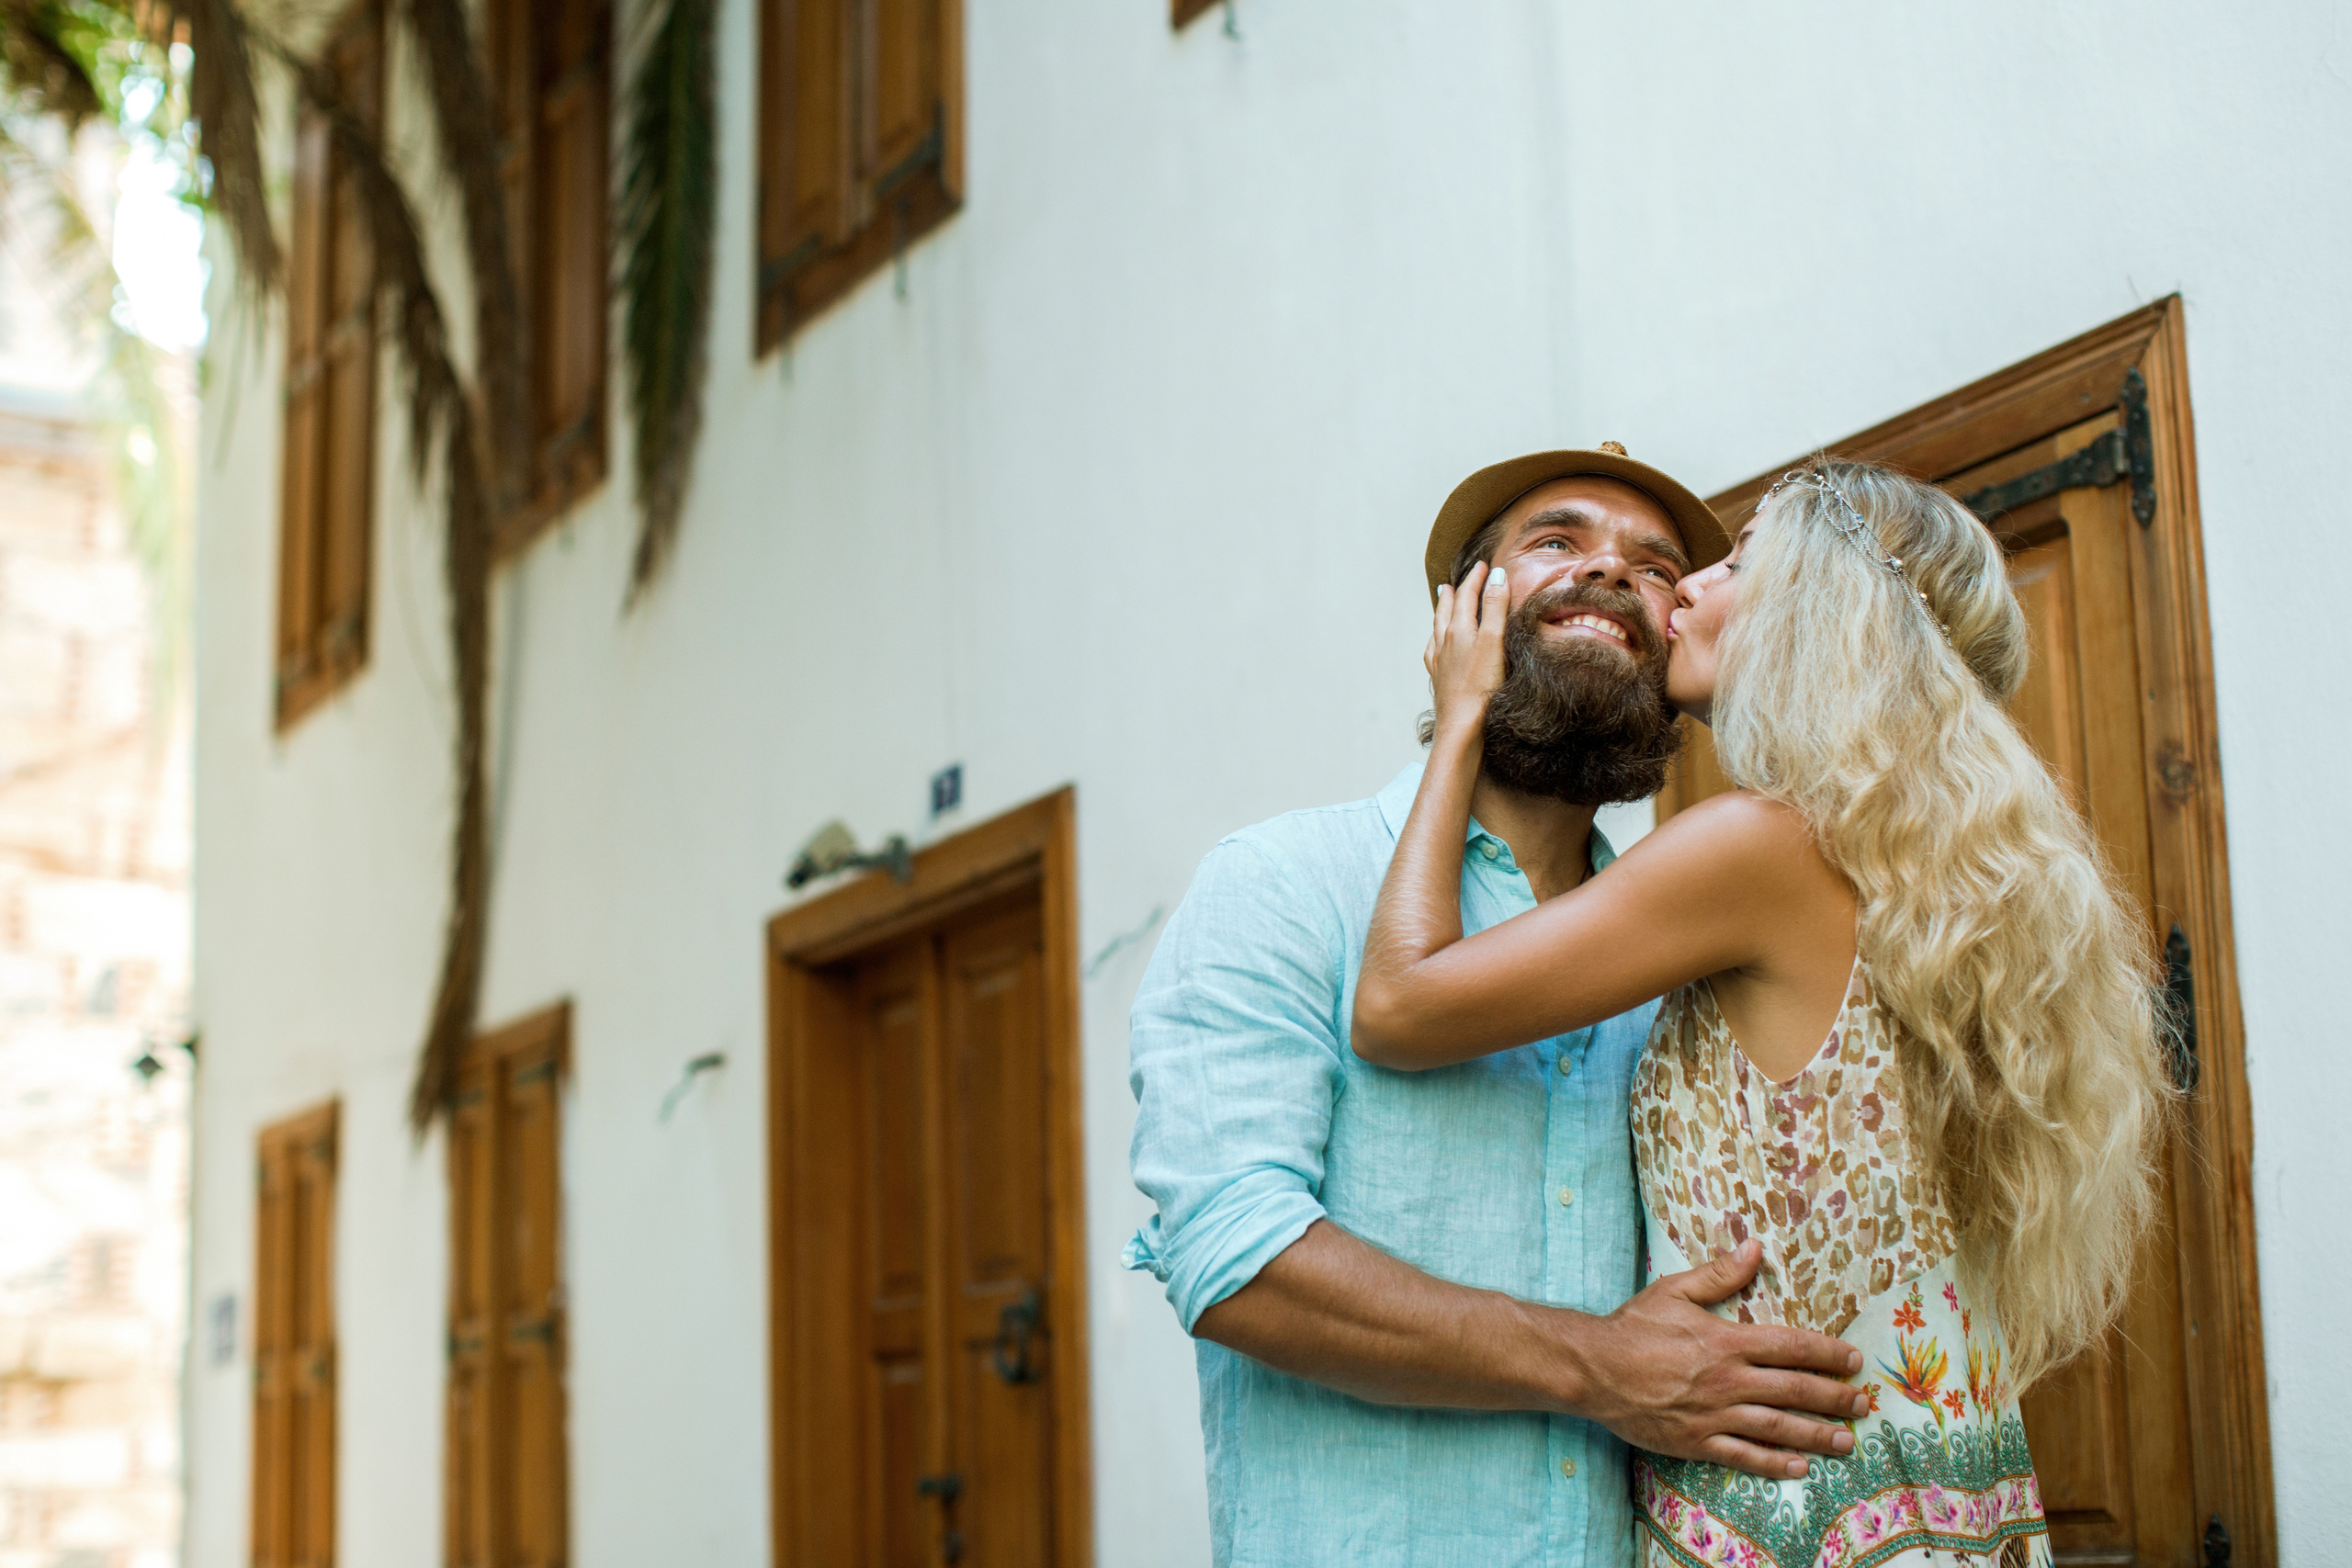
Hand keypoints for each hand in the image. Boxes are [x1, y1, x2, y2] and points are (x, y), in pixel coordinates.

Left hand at [1424, 562, 1507, 741]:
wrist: (1462, 726)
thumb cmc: (1481, 686)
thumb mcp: (1494, 641)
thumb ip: (1494, 607)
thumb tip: (1496, 575)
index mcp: (1458, 630)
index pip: (1467, 595)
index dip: (1476, 578)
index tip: (1485, 565)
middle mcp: (1445, 642)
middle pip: (1448, 608)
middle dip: (1456, 591)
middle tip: (1459, 579)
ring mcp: (1440, 661)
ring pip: (1438, 627)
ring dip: (1442, 609)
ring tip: (1443, 599)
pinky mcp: (1440, 679)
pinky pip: (1434, 649)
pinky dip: (1437, 637)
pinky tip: (1437, 642)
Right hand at [1566, 1240, 1868, 1479]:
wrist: (1593, 1369)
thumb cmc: (1633, 1327)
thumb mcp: (1673, 1290)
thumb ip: (1719, 1274)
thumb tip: (1755, 1247)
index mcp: (1725, 1341)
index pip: (1790, 1347)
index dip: (1827, 1354)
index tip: (1852, 1360)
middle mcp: (1727, 1381)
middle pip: (1794, 1390)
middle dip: (1835, 1398)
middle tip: (1863, 1404)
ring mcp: (1713, 1415)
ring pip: (1777, 1428)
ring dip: (1817, 1435)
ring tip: (1846, 1441)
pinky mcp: (1696, 1442)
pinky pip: (1743, 1456)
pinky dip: (1774, 1463)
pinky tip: (1799, 1466)